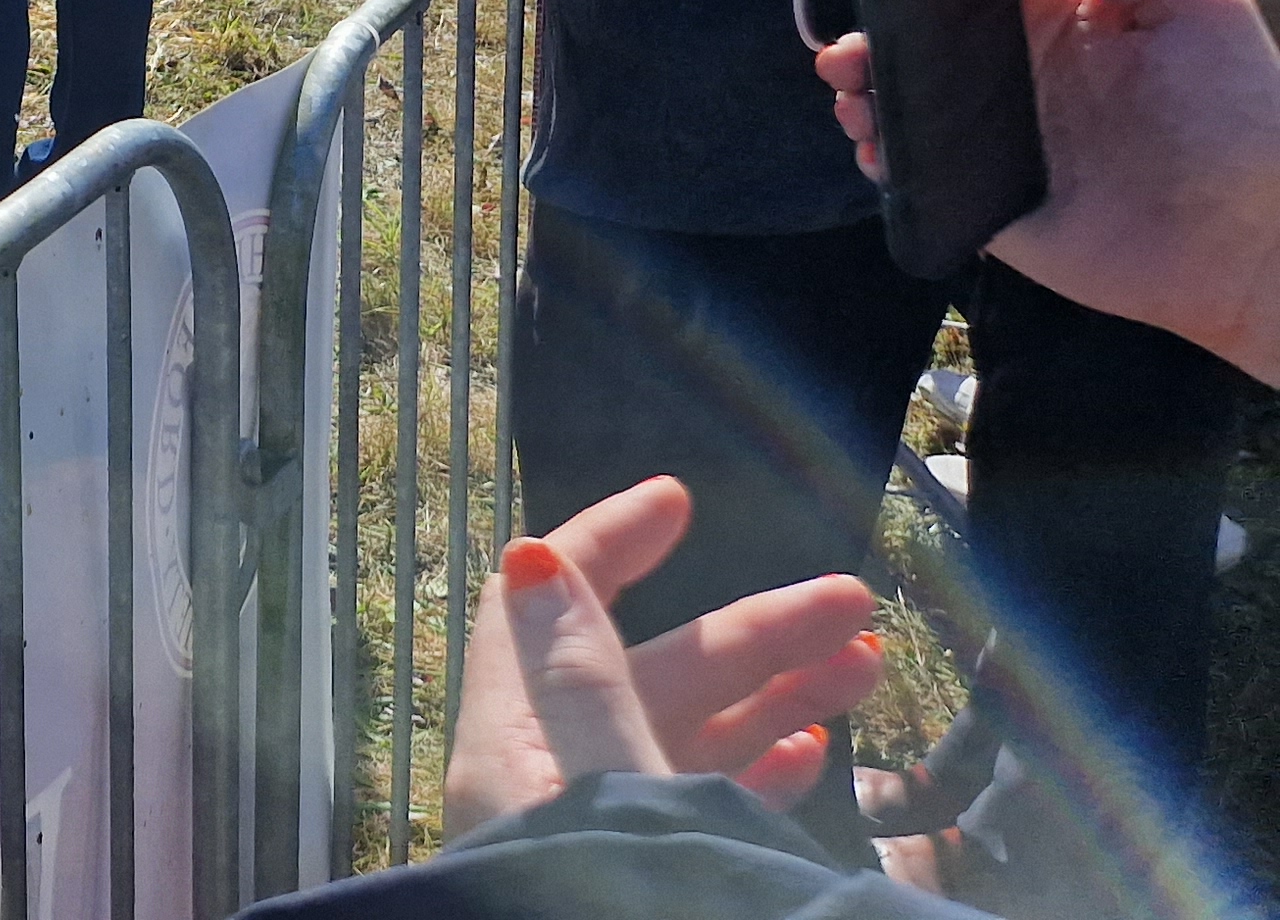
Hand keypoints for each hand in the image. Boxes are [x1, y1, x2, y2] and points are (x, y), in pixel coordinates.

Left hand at [441, 477, 882, 836]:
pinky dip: (756, 772)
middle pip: (647, 672)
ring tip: (866, 657)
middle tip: (854, 600)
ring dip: (774, 694)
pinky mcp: (650, 871)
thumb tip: (531, 555)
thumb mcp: (602, 774)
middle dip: (752, 632)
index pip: (542, 607)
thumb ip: (580, 674)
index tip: (678, 499)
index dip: (606, 542)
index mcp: (513, 743)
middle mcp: (549, 779)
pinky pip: (702, 804)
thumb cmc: (616, 894)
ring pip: (689, 737)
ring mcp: (602, 829)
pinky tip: (812, 750)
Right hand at [818, 0, 1279, 383]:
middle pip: (920, 40)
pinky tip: (874, 143)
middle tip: (843, 44)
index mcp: (1058, 18)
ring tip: (849, 88)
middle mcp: (1017, 73)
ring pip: (906, 104)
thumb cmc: (1241, 118)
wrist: (1254, 246)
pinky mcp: (986, 201)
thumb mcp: (1200, 5)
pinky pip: (917, 175)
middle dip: (870, 31)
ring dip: (863, 91)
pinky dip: (881, 157)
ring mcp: (997, 140)